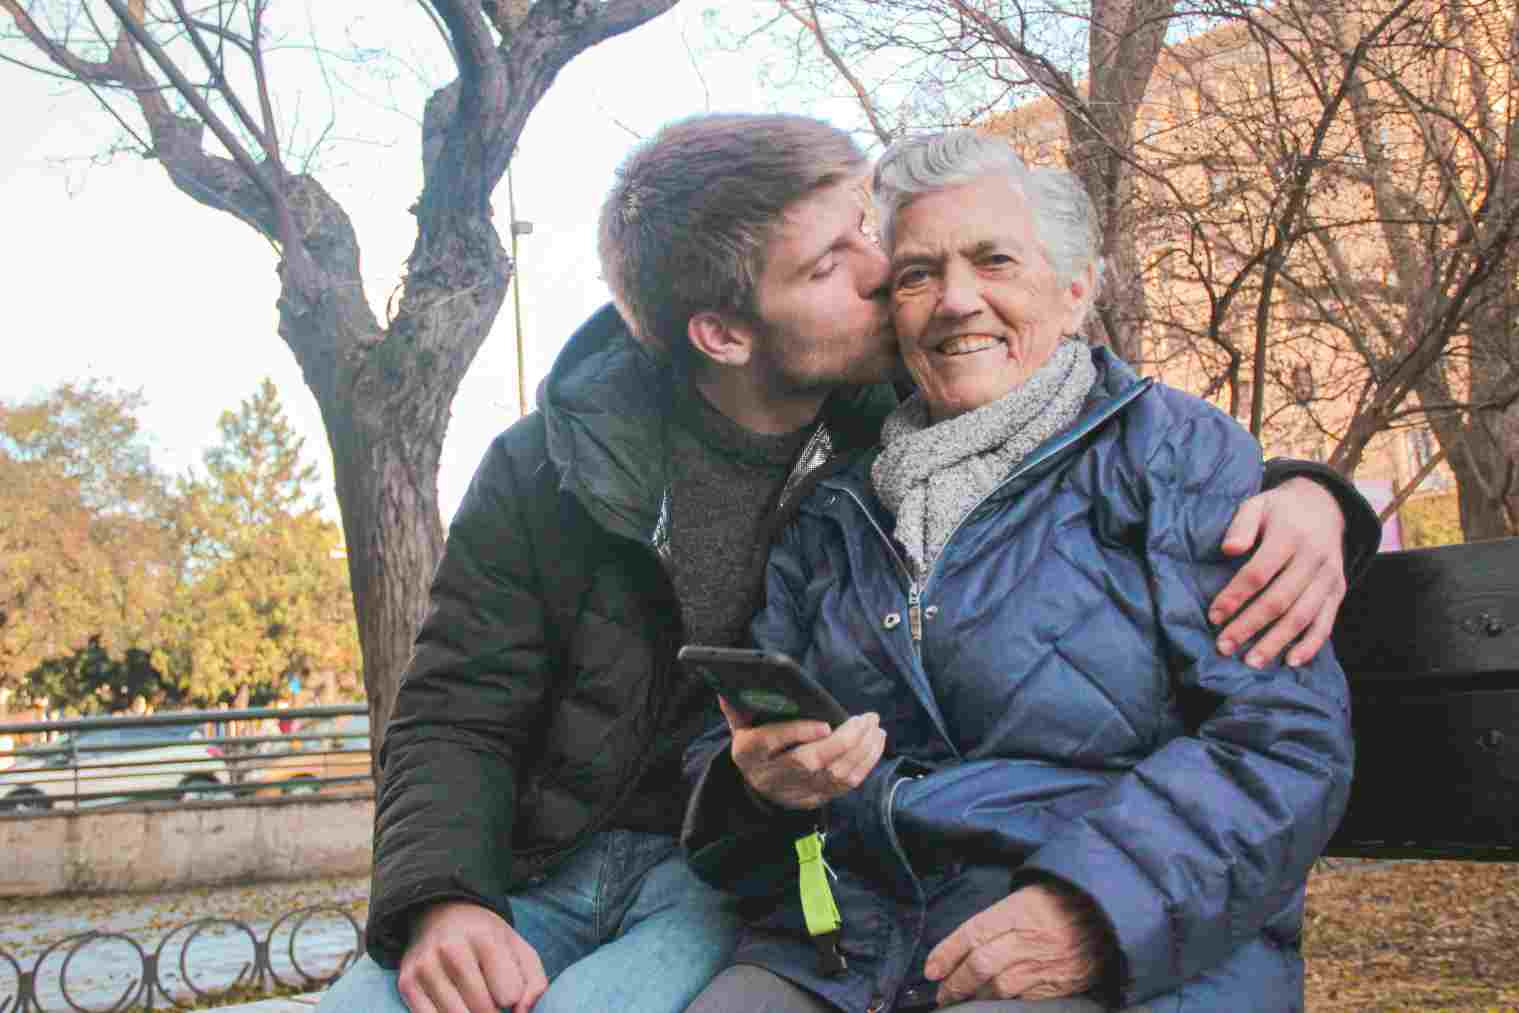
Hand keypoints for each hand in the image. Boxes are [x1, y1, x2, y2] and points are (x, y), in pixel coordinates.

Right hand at [398, 901, 546, 1012]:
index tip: (507, 991)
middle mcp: (451, 949)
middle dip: (492, 1012)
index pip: (509, 993)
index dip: (512, 999)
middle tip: (489, 999)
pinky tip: (454, 1005)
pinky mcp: (406, 982)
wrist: (439, 914)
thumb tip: (522, 1012)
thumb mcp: (519, 949)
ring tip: (473, 1001)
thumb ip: (535, 983)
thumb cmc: (487, 939)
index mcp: (485, 937)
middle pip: (483, 1009)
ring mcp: (425, 966)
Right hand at [721, 696, 885, 809]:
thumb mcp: (740, 727)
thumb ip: (737, 708)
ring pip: (833, 775)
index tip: (825, 724)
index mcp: (750, 753)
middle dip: (843, 741)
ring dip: (861, 751)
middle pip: (809, 762)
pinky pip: (846, 785)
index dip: (798, 734)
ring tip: (875, 727)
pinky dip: (865, 763)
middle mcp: (772, 775)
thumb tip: (727, 687)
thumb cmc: (755, 747)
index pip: (771, 743)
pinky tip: (876, 742)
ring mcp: (796, 791)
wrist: (757, 790)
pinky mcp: (816, 799)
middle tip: (865, 718)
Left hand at [924, 882, 1108, 1005]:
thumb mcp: (1028, 893)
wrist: (1109, 914)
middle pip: (981, 964)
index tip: (930, 969)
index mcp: (1019, 910)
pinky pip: (1024, 998)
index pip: (973, 933)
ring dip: (974, 997)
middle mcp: (1029, 938)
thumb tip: (965, 942)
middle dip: (955, 982)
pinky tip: (991, 1003)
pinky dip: (1003, 1003)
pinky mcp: (1059, 984)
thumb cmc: (1062, 899)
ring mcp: (1045, 964)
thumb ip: (999, 917)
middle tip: (942, 992)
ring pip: (999, 987)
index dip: (947, 953)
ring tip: (960, 1000)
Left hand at [1210, 476, 1347, 668]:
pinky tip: (1291, 662)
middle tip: (1224, 646)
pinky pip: (1326, 622)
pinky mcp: (1338, 591)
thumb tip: (1229, 549)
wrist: (1326, 506)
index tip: (1214, 616)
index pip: (1259, 572)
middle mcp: (1314, 559)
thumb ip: (1242, 524)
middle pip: (1279, 599)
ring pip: (1302, 616)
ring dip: (1276, 642)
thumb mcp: (1258, 504)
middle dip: (1249, 626)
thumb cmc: (1280, 510)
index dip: (1235, 596)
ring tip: (1251, 662)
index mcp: (1290, 536)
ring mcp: (1329, 577)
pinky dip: (1311, 645)